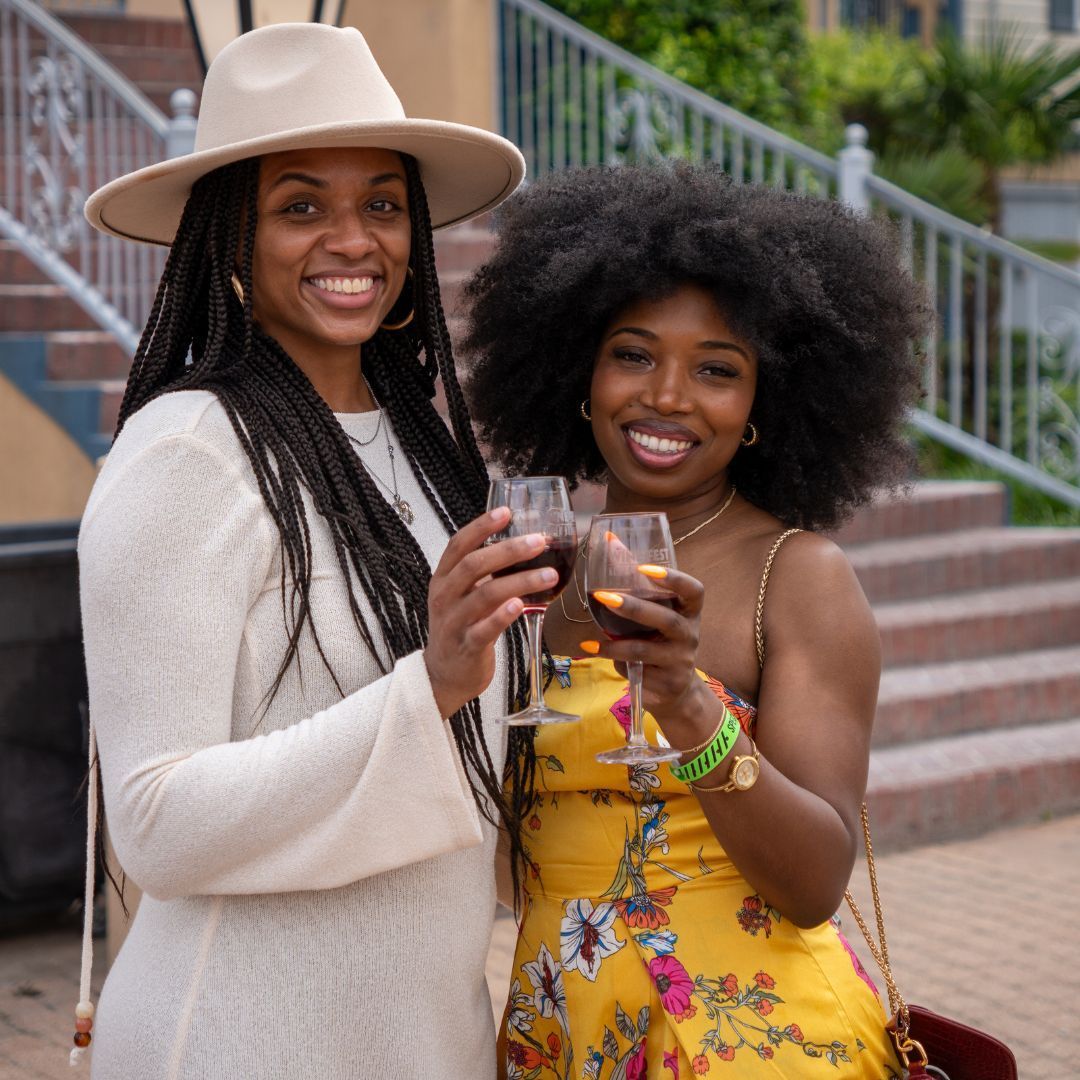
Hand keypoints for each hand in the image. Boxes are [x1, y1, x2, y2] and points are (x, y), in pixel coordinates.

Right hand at [425, 506, 556, 717]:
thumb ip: (483, 572)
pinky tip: (521, 605)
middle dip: (508, 550)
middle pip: (474, 565)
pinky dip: (503, 615)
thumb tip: (522, 544)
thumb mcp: (462, 594)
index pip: (459, 544)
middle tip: (538, 542)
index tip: (506, 512)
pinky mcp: (467, 646)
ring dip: (520, 581)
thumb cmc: (460, 627)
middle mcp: (445, 596)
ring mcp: (454, 622)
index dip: (481, 526)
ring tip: (548, 574)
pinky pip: (485, 629)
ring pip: (485, 595)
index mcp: (444, 578)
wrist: (444, 674)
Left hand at [583, 566, 713, 730]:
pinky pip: (637, 669)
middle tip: (604, 596)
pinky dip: (613, 660)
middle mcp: (690, 634)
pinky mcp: (668, 682)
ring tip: (590, 640)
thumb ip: (636, 583)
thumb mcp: (654, 613)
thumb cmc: (659, 640)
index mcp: (690, 611)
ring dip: (616, 643)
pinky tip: (593, 652)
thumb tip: (610, 540)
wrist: (675, 688)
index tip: (644, 567)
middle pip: (667, 619)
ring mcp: (681, 660)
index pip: (694, 590)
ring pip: (646, 649)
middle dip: (634, 607)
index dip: (674, 578)